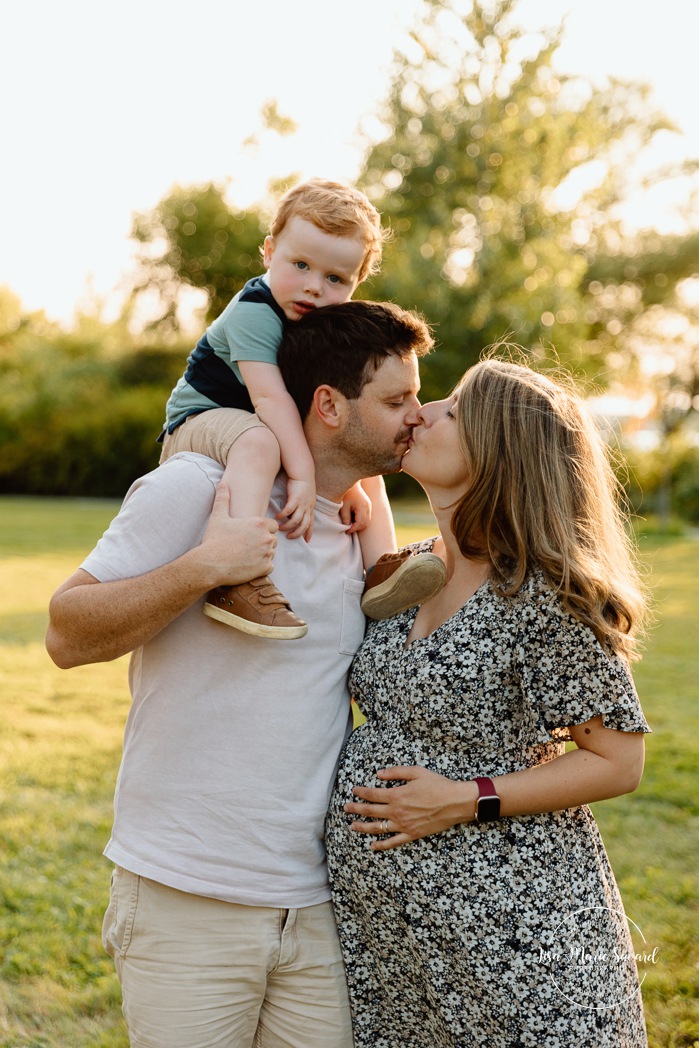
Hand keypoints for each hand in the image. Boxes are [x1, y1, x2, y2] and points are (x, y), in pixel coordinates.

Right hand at [199, 482, 277, 583]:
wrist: (210, 564)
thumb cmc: (214, 540)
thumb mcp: (218, 517)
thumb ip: (223, 499)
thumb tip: (222, 484)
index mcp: (259, 523)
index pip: (273, 526)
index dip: (263, 530)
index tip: (250, 535)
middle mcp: (266, 537)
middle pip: (273, 539)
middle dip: (263, 542)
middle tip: (246, 546)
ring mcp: (267, 553)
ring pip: (271, 553)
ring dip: (262, 555)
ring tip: (245, 556)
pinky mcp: (265, 568)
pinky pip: (269, 567)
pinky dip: (261, 567)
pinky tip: (247, 565)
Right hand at [277, 479, 314, 541]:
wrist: (303, 473)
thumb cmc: (303, 485)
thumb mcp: (306, 498)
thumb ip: (302, 507)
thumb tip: (294, 515)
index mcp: (310, 508)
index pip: (311, 523)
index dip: (309, 533)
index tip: (307, 541)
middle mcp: (307, 507)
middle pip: (304, 525)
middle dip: (297, 533)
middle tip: (289, 537)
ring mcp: (302, 503)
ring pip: (296, 520)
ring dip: (288, 526)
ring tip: (280, 528)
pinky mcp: (295, 498)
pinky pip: (289, 510)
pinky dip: (283, 515)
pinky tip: (277, 517)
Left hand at [340, 481, 371, 534]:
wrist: (351, 482)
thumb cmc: (346, 493)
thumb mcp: (343, 505)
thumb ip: (345, 517)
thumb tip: (347, 526)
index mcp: (363, 507)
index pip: (360, 523)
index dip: (353, 529)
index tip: (346, 531)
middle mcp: (368, 507)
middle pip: (366, 523)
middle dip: (357, 528)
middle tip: (348, 530)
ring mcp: (369, 506)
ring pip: (368, 521)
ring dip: (360, 525)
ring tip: (350, 525)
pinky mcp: (368, 505)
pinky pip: (367, 517)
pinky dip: (361, 521)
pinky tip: (353, 520)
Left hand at [344, 766, 475, 850]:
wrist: (455, 802)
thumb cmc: (437, 785)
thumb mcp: (416, 772)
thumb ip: (396, 772)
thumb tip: (379, 774)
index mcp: (397, 795)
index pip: (372, 794)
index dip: (361, 792)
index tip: (354, 791)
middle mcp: (397, 812)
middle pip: (370, 811)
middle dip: (356, 809)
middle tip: (346, 808)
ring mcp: (403, 825)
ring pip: (377, 828)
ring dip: (363, 827)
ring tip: (352, 826)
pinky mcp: (412, 834)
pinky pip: (393, 842)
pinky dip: (381, 845)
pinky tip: (372, 845)